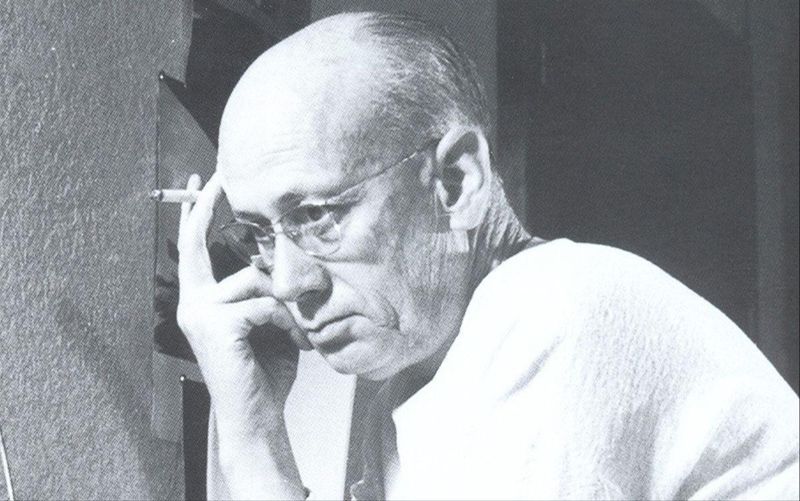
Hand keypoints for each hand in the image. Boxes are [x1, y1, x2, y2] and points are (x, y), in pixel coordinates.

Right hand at [176, 173, 307, 422]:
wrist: (257, 416)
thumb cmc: (266, 369)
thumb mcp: (268, 320)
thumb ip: (265, 289)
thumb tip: (281, 254)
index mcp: (201, 300)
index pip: (194, 246)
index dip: (199, 211)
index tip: (205, 178)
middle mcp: (192, 303)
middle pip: (210, 249)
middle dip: (220, 215)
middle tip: (231, 190)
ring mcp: (200, 314)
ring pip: (255, 281)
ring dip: (287, 306)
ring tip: (300, 332)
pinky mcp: (218, 325)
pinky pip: (263, 303)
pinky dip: (287, 321)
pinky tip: (294, 342)